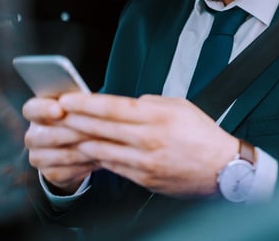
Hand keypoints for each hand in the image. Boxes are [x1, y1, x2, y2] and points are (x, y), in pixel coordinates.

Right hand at [22, 97, 98, 193]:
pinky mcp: (50, 173)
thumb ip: (79, 102)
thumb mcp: (78, 105)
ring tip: (108, 144)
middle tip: (99, 130)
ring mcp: (38, 157)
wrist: (78, 144)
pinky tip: (102, 158)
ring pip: (63, 155)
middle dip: (76, 132)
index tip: (60, 110)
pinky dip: (87, 164)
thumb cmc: (80, 116)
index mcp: (35, 112)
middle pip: (49, 135)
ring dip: (87, 150)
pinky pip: (69, 171)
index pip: (32, 109)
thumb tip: (91, 101)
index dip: (44, 110)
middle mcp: (32, 136)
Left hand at [58, 93, 237, 196]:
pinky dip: (98, 158)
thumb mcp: (180, 107)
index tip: (68, 100)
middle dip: (75, 120)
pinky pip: (113, 167)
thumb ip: (152, 103)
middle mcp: (150, 139)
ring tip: (65, 134)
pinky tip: (88, 151)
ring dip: (80, 141)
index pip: (114, 108)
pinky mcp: (144, 178)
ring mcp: (146, 161)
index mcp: (159, 117)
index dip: (87, 104)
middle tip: (56, 115)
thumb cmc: (203, 135)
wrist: (222, 169)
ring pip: (102, 150)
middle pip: (102, 128)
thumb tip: (129, 104)